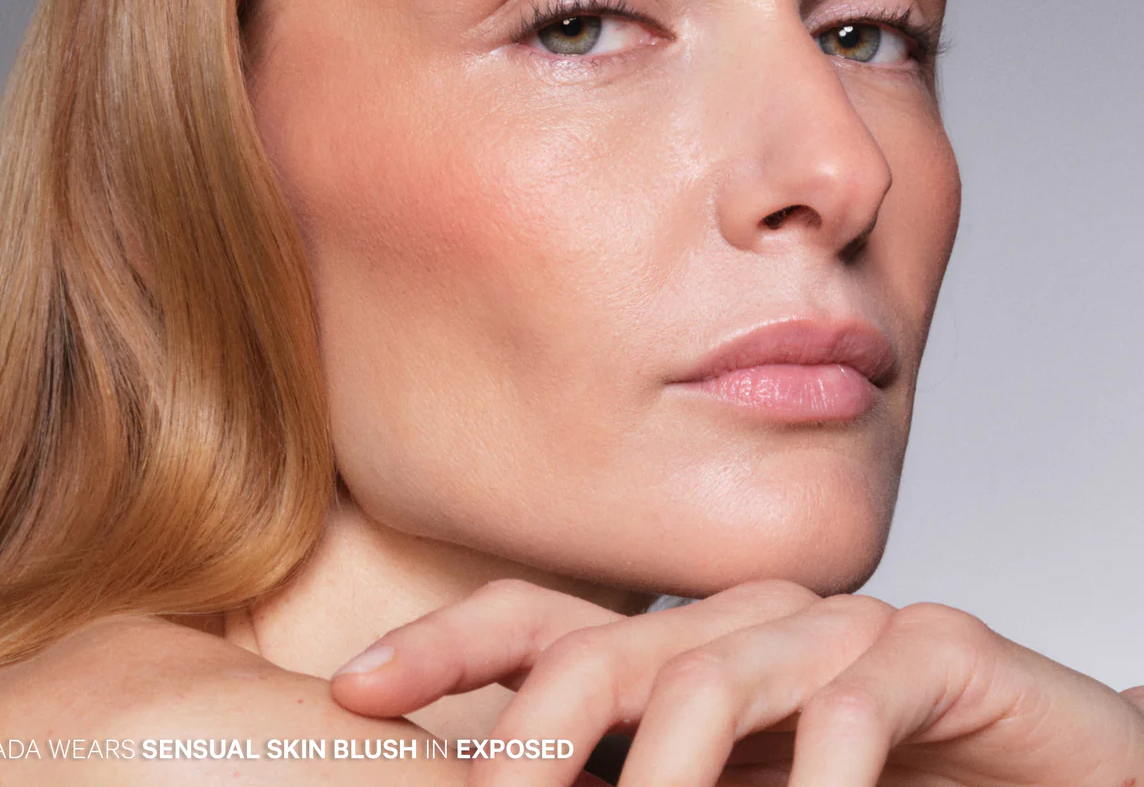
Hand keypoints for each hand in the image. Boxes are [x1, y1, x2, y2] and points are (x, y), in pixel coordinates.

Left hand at [330, 578, 1143, 785]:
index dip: (445, 647)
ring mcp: (836, 626)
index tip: (348, 689)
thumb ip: (639, 784)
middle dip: (534, 729)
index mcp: (685, 647)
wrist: (1040, 769)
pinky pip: (855, 697)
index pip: (542, 625)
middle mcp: (745, 620)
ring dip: (671, 774)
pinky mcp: (932, 651)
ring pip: (718, 676)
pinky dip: (818, 771)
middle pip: (612, 650)